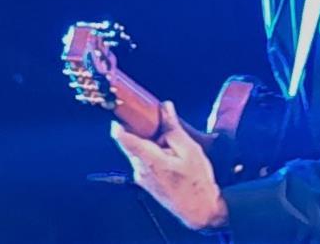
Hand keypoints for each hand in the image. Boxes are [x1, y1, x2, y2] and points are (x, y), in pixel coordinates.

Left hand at [109, 101, 228, 230]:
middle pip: (129, 140)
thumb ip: (174, 128)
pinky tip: (170, 154)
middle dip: (142, 128)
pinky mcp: (145, 181)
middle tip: (159, 120)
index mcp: (149, 160)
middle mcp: (139, 169)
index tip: (124, 108)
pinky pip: (142, 159)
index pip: (122, 137)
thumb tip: (165, 107)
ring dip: (149, 141)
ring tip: (171, 142)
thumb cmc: (197, 183)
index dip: (120, 120)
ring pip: (137, 150)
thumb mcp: (190, 150)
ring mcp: (140, 177)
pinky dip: (152, 151)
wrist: (200, 212)